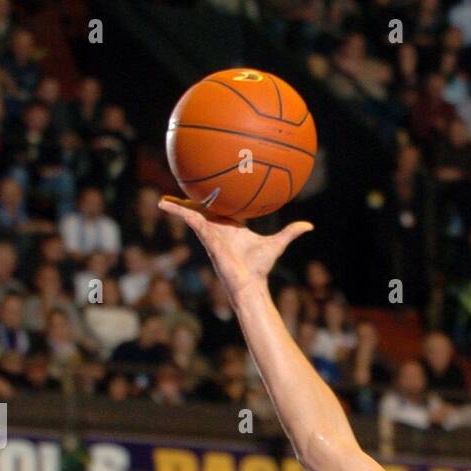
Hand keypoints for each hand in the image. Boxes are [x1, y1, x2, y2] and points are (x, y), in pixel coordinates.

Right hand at [159, 197, 312, 296]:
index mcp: (232, 227)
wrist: (249, 283)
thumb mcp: (277, 244)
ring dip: (178, 206)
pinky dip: (178, 212)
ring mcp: (210, 232)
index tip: (210, 187)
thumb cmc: (260, 267)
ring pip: (192, 214)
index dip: (216, 197)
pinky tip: (165, 205)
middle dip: (191, 201)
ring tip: (161, 199)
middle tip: (180, 190)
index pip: (222, 208)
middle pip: (203, 209)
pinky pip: (190, 220)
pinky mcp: (205, 236)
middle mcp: (219, 228)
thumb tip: (309, 225)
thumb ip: (291, 232)